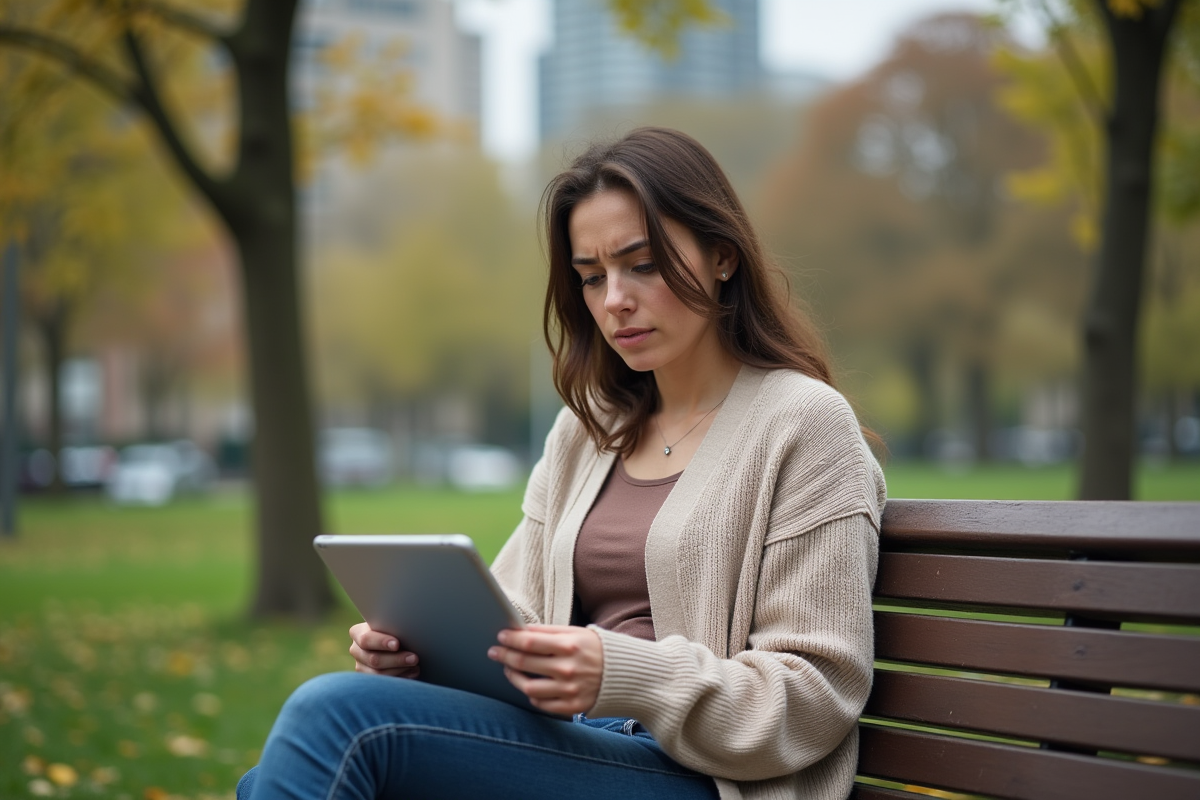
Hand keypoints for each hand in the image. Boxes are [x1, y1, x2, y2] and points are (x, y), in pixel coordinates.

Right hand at [348, 622, 419, 677]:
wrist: (391, 641)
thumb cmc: (393, 628)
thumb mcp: (390, 624)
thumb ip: (392, 626)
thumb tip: (407, 628)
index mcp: (357, 633)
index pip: (366, 639)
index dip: (381, 642)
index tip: (397, 644)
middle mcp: (356, 650)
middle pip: (374, 659)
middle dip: (396, 659)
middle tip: (414, 658)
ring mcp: (361, 666)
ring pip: (379, 674)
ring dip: (400, 670)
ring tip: (415, 666)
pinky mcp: (369, 679)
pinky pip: (384, 683)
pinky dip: (400, 678)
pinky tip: (412, 673)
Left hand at [487, 624, 602, 715]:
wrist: (627, 675)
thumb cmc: (597, 649)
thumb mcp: (577, 633)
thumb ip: (548, 631)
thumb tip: (520, 630)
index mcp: (569, 646)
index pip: (529, 642)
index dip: (510, 639)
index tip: (500, 637)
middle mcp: (568, 669)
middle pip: (524, 663)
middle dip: (504, 656)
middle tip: (494, 652)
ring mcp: (569, 690)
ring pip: (528, 687)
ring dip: (513, 677)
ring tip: (509, 669)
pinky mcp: (572, 707)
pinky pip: (541, 704)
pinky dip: (531, 694)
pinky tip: (528, 685)